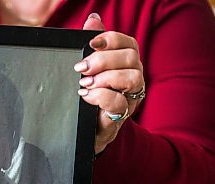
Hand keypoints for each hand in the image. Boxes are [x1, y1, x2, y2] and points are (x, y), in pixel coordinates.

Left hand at [75, 13, 144, 153]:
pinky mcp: (119, 117)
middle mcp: (133, 80)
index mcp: (126, 65)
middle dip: (104, 59)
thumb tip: (93, 19)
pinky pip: (118, 103)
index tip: (92, 42)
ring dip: (106, 77)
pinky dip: (101, 96)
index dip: (112, 39)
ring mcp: (129, 100)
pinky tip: (86, 96)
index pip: (129, 44)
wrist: (84, 132)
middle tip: (82, 67)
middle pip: (132, 59)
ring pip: (132, 79)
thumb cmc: (89, 98)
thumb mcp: (89, 72)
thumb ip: (92, 47)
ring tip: (85, 83)